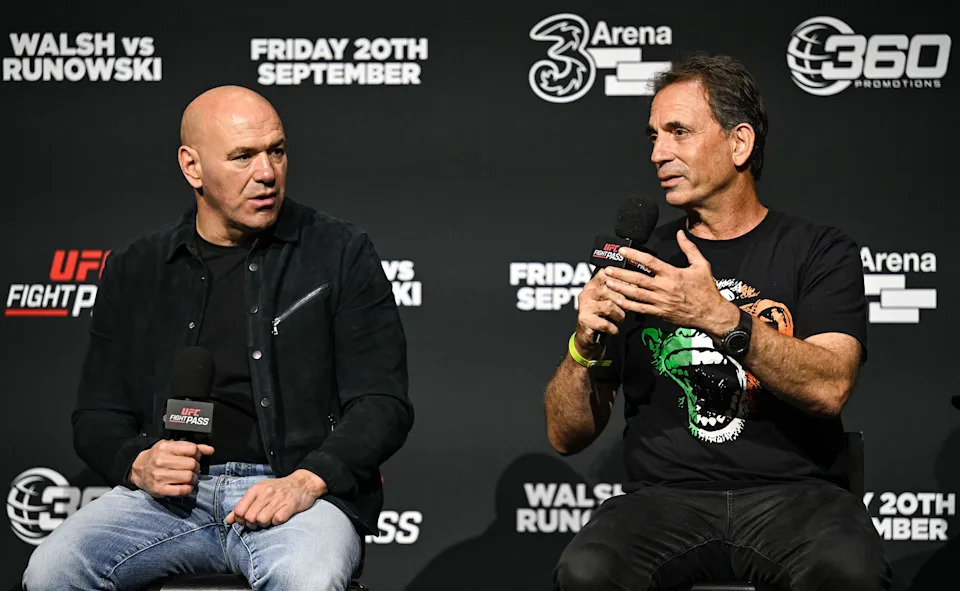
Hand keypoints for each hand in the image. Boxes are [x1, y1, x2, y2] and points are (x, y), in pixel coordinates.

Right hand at [129, 440, 214, 496]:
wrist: (138, 469)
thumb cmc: (157, 457)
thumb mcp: (172, 447)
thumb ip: (192, 447)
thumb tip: (210, 450)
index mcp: (165, 448)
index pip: (192, 449)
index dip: (197, 454)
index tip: (195, 457)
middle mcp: (161, 461)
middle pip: (192, 464)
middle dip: (196, 467)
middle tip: (192, 468)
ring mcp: (160, 476)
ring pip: (189, 477)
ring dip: (193, 479)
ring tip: (189, 477)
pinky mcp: (160, 489)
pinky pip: (182, 491)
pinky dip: (188, 489)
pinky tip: (185, 486)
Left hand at [225, 469, 327, 529]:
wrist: (302, 483)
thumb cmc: (277, 490)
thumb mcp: (258, 493)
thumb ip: (242, 506)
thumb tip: (228, 520)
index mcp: (256, 489)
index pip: (239, 511)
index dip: (241, 520)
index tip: (248, 520)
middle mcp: (266, 493)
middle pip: (249, 518)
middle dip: (253, 524)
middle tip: (260, 521)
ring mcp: (278, 499)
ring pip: (262, 520)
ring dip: (265, 524)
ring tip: (270, 519)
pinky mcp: (290, 505)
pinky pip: (277, 520)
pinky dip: (277, 522)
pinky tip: (280, 518)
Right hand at [574, 269, 626, 357]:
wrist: (589, 338)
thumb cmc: (603, 318)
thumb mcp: (610, 301)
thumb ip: (618, 291)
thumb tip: (636, 282)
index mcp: (591, 286)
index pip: (605, 274)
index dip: (620, 280)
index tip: (632, 286)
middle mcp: (586, 294)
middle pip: (607, 290)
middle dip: (622, 301)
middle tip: (626, 309)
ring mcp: (584, 308)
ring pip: (608, 306)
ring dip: (619, 315)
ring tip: (619, 320)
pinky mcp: (585, 321)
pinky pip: (605, 323)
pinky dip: (613, 329)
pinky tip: (613, 330)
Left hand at [603, 230, 739, 337]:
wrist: (711, 313)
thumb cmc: (707, 290)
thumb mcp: (702, 265)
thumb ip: (689, 248)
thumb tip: (680, 234)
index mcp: (673, 274)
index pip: (649, 262)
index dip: (634, 255)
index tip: (623, 250)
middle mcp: (664, 288)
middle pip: (638, 279)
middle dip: (621, 274)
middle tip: (608, 269)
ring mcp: (661, 302)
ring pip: (636, 294)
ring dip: (620, 288)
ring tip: (608, 283)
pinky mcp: (660, 313)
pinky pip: (641, 309)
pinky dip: (629, 305)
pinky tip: (618, 300)